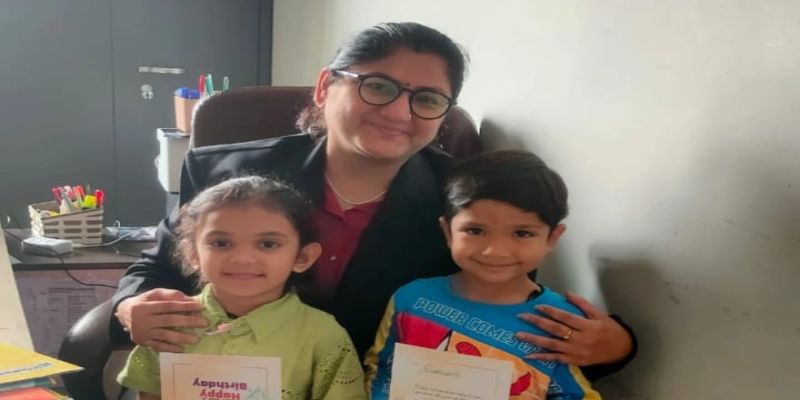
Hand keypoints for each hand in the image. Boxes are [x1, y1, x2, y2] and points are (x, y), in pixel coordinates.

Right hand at [115, 288, 206, 352]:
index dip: (184, 306)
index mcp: (146, 306)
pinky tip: (182, 349)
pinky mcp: (143, 342)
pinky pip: (159, 346)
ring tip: (196, 338)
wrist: (124, 314)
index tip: (200, 307)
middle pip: (169, 320)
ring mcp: (143, 333)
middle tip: (204, 323)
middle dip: (188, 321)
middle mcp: (143, 320)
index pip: (168, 306)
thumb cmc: (145, 302)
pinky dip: (171, 348)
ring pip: (165, 335)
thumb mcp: (154, 294)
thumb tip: (190, 300)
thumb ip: (171, 295)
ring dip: (182, 337)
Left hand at [515, 292, 631, 365]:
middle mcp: (580, 339)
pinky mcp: (574, 361)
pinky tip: (528, 355)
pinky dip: (542, 357)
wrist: (620, 350)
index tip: (537, 306)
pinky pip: (555, 359)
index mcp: (587, 325)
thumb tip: (566, 293)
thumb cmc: (609, 330)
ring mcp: (576, 351)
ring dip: (535, 340)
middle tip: (522, 316)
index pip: (565, 317)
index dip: (551, 311)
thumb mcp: (599, 314)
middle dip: (538, 322)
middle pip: (556, 330)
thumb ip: (582, 304)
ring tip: (519, 335)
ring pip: (552, 345)